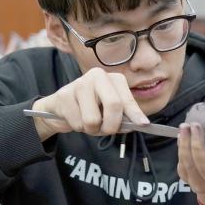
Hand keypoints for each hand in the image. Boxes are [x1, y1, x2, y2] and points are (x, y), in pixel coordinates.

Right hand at [32, 67, 149, 141]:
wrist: (62, 107)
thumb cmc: (93, 110)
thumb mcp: (113, 112)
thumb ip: (126, 116)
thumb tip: (141, 123)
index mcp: (114, 79)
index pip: (127, 100)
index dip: (135, 114)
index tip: (143, 124)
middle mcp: (97, 76)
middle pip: (113, 105)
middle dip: (112, 125)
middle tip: (107, 129)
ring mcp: (79, 83)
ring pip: (93, 119)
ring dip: (92, 129)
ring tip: (88, 122)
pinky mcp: (63, 95)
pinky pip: (78, 123)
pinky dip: (78, 128)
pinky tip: (76, 118)